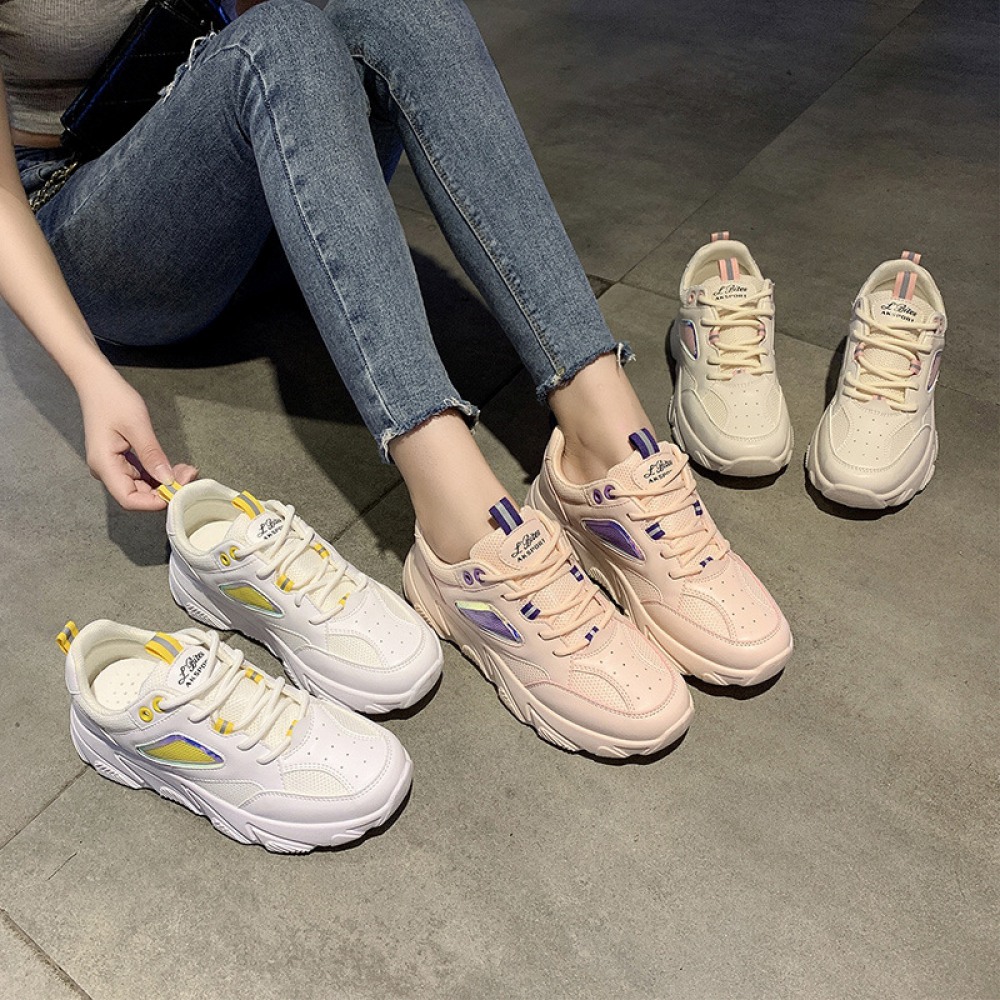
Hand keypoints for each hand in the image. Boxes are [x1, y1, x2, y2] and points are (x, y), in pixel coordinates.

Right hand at [76, 367, 196, 510]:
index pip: (129, 498)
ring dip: (165, 482)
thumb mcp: (137, 426)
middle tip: (189, 476)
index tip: (177, 494)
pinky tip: (174, 468)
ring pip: (142, 486)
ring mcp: (112, 466)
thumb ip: (152, 455)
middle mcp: (106, 470)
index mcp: (104, 464)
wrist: (97, 383)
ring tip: (186, 471)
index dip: (153, 502)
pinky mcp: (120, 460)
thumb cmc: (113, 399)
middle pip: (137, 494)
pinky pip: (141, 475)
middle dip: (165, 490)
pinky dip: (158, 474)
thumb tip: (168, 480)